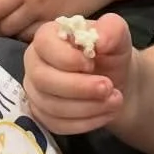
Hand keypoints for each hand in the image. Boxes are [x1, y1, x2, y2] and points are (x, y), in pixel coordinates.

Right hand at [24, 13, 131, 133]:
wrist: (116, 84)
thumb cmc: (111, 55)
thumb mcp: (118, 36)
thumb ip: (112, 29)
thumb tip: (101, 41)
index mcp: (48, 37)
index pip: (44, 44)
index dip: (67, 57)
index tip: (92, 64)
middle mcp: (35, 63)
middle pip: (43, 79)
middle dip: (79, 87)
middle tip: (108, 87)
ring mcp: (36, 91)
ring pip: (51, 106)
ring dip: (87, 107)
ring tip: (115, 101)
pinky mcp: (42, 115)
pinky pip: (56, 125)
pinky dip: (85, 122)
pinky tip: (106, 113)